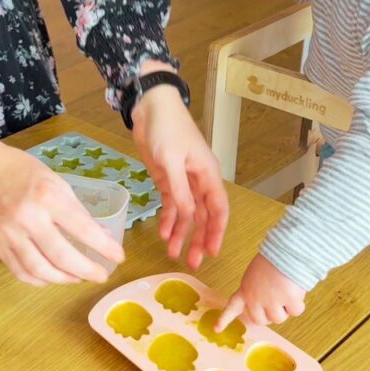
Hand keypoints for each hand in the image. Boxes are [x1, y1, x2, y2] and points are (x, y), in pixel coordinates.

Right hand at [0, 122, 123, 285]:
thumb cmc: (22, 172)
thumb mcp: (56, 182)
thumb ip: (76, 210)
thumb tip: (101, 236)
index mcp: (47, 196)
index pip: (81, 228)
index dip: (103, 247)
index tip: (118, 257)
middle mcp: (27, 217)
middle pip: (60, 256)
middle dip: (86, 270)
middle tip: (101, 275)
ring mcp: (9, 234)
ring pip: (40, 270)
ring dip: (64, 279)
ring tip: (79, 278)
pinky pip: (20, 272)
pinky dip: (40, 280)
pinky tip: (53, 278)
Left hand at [131, 62, 228, 269]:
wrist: (150, 107)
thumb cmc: (167, 128)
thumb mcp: (171, 160)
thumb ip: (180, 190)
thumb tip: (188, 216)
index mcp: (208, 174)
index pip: (218, 208)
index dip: (217, 231)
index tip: (212, 252)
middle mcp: (198, 180)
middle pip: (203, 216)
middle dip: (198, 239)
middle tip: (192, 263)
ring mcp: (182, 181)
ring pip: (186, 213)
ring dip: (181, 233)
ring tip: (173, 254)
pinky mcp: (166, 179)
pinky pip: (171, 204)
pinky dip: (167, 219)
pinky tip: (163, 233)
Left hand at [216, 254, 305, 328]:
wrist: (286, 251)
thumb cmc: (273, 260)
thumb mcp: (255, 275)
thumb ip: (256, 291)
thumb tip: (269, 307)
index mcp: (246, 290)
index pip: (232, 307)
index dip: (224, 319)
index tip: (216, 329)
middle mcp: (255, 299)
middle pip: (262, 321)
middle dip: (270, 314)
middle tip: (277, 300)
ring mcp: (271, 301)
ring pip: (279, 319)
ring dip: (285, 308)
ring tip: (285, 290)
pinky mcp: (288, 301)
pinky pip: (295, 311)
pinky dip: (298, 303)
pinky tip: (295, 289)